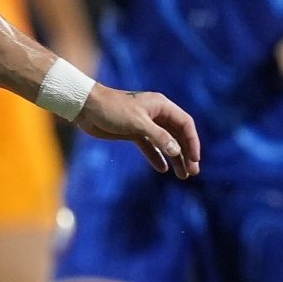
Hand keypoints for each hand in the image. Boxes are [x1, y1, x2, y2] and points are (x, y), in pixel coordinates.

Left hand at [74, 83, 198, 178]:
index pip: (185, 124)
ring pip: (165, 142)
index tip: (195, 159)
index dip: (193, 142)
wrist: (86, 107)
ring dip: (175, 158)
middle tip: (192, 172)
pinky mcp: (133, 132)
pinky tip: (162, 169)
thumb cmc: (112, 109)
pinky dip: (156, 156)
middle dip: (186, 153)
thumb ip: (159, 137)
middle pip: (177, 135)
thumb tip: (177, 151)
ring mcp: (145, 123)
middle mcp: (156, 114)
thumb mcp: (137, 123)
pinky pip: (150, 146)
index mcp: (161, 106)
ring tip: (182, 175)